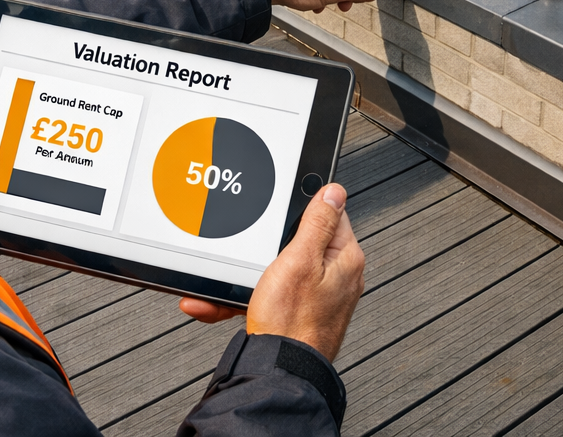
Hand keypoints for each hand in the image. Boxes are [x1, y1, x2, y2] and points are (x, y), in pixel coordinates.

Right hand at [179, 184, 364, 362]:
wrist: (278, 371)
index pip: (330, 213)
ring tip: (225, 283)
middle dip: (266, 244)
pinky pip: (269, 294)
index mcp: (345, 258)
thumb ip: (318, 222)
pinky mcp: (298, 313)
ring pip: (278, 270)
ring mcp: (317, 296)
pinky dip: (244, 297)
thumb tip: (334, 191)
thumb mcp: (300, 259)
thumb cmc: (291, 322)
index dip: (302, 207)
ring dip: (247, 274)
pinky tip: (217, 303)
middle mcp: (337, 277)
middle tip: (249, 249)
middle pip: (301, 241)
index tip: (278, 209)